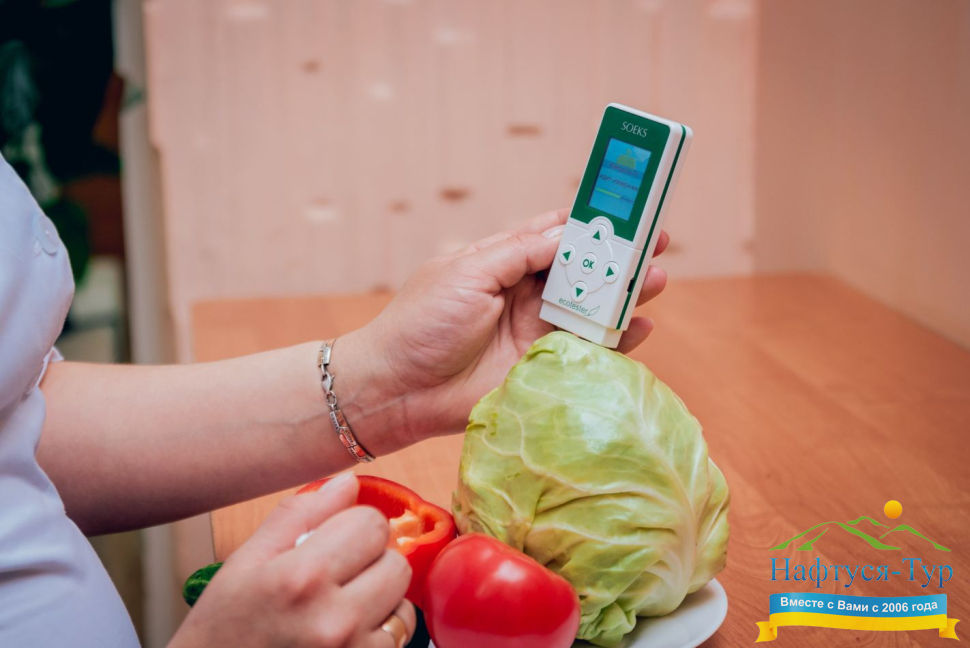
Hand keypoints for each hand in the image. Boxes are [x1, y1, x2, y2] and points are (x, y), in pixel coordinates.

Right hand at [169, 474, 414, 647]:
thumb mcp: (246, 561)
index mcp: (301, 577)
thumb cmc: (224, 628)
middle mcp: (334, 618)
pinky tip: (344, 635)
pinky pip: (399, 638)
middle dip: (370, 562)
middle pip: (396, 562)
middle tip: (335, 577)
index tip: (332, 542)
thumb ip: (299, 514)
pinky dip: (379, 632)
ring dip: (379, 599)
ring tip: (337, 609)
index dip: (353, 526)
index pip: (372, 523)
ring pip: (402, 600)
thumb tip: (348, 482)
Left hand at [336, 209, 668, 450]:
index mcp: (503, 261)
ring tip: (656, 278)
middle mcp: (524, 293)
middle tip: (657, 241)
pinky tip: (640, 327)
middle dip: (619, 255)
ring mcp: (536, 332)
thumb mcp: (467, 271)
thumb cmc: (423, 323)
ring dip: (625, 294)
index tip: (627, 206)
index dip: (590, 220)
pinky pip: (589, 352)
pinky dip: (617, 340)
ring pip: (591, 308)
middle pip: (583, 269)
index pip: (554, 233)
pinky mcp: (543, 368)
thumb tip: (567, 233)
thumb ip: (519, 252)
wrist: (399, 389)